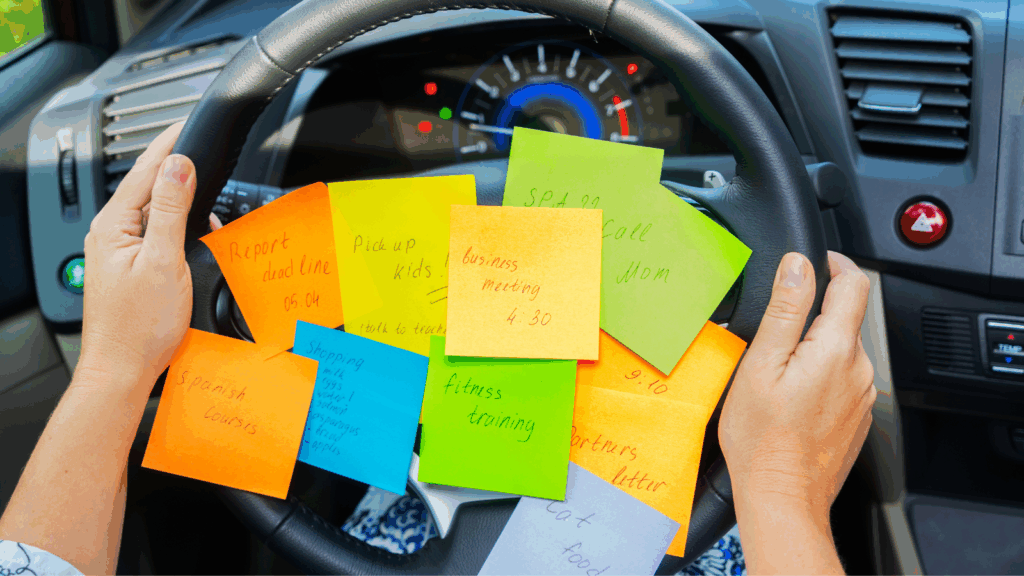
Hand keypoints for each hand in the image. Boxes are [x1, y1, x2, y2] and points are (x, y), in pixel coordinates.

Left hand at [80, 122, 196, 387]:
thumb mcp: (163, 261)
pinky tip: (193, 229)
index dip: (169, 144)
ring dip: (180, 197)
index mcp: (114, 225)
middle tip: (202, 148)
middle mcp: (111, 233)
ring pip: (152, 208)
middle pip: (148, 185)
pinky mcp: (129, 265)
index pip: (145, 170)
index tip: (185, 123)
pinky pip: (154, 230)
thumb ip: (171, 210)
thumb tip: (178, 166)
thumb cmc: (138, 328)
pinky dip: (176, 222)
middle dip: (177, 166)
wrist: (123, 369)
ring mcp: (118, 250)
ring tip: (206, 192)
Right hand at [720, 251, 875, 514]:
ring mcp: (861, 395)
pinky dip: (818, 374)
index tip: (815, 260)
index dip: (834, 262)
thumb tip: (797, 265)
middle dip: (814, 311)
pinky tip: (790, 394)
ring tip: (776, 366)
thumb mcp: (761, 364)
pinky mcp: (856, 416)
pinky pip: (841, 379)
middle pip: (845, 317)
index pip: (854, 283)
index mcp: (837, 349)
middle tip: (774, 327)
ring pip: (841, 350)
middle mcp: (859, 370)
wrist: (783, 497)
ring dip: (814, 346)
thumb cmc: (764, 439)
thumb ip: (784, 309)